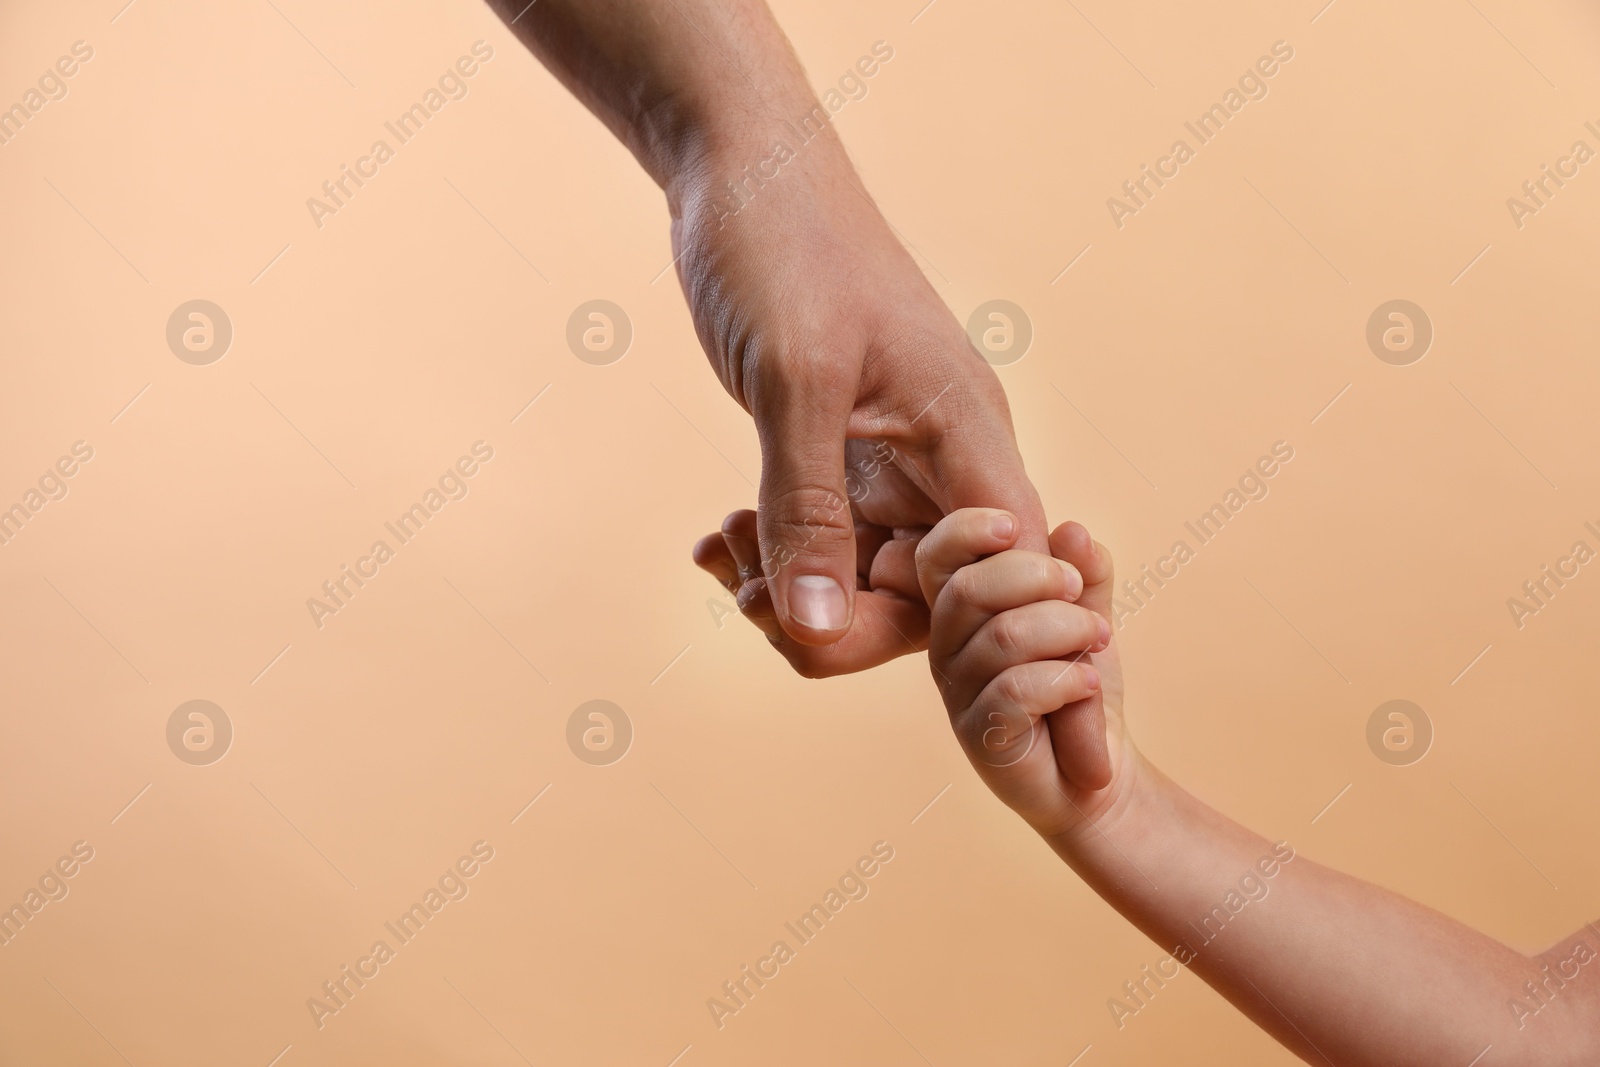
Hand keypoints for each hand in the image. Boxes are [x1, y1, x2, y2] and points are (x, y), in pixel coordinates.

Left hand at [679, 142, 1045, 676]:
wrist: (743, 167)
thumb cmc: (783, 244)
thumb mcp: (792, 381)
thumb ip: (808, 511)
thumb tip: (818, 632)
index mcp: (968, 435)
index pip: (1002, 573)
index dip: (945, 625)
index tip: (838, 616)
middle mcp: (944, 459)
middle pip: (932, 598)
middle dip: (841, 620)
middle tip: (750, 597)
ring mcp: (894, 461)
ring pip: (869, 578)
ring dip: (794, 589)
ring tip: (725, 551)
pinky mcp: (844, 456)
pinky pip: (826, 541)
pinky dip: (773, 554)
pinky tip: (717, 540)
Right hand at [914, 508, 1135, 840]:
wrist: (1095, 774)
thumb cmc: (1079, 690)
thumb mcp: (1087, 616)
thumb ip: (1084, 573)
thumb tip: (1072, 530)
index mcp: (961, 611)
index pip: (935, 557)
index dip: (965, 531)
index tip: (1015, 526)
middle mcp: (947, 649)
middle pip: (969, 590)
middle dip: (1037, 576)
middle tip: (1079, 592)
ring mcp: (959, 695)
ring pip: (1003, 637)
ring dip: (1068, 628)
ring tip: (1099, 639)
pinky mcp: (982, 738)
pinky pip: (1018, 689)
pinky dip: (1067, 678)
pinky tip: (1088, 685)